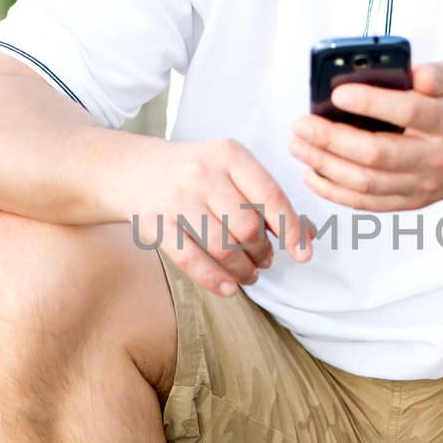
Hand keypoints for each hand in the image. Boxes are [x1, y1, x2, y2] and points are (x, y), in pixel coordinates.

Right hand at [122, 137, 310, 295]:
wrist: (136, 170)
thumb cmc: (197, 174)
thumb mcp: (232, 169)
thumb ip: (266, 198)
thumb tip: (305, 236)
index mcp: (229, 154)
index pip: (270, 196)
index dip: (291, 229)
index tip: (304, 253)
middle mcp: (202, 173)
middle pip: (247, 227)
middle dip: (263, 251)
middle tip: (266, 259)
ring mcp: (177, 199)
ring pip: (222, 247)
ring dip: (243, 269)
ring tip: (250, 273)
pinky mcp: (156, 224)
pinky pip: (190, 261)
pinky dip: (214, 280)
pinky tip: (229, 288)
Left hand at [289, 60, 442, 211]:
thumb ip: (438, 72)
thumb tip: (413, 74)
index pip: (408, 112)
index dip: (370, 103)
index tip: (338, 93)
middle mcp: (436, 157)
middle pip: (377, 155)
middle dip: (332, 140)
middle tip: (301, 124)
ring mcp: (423, 184)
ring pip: (367, 182)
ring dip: (325, 166)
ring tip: (298, 145)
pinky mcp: (412, 201)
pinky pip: (367, 203)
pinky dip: (335, 192)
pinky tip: (312, 173)